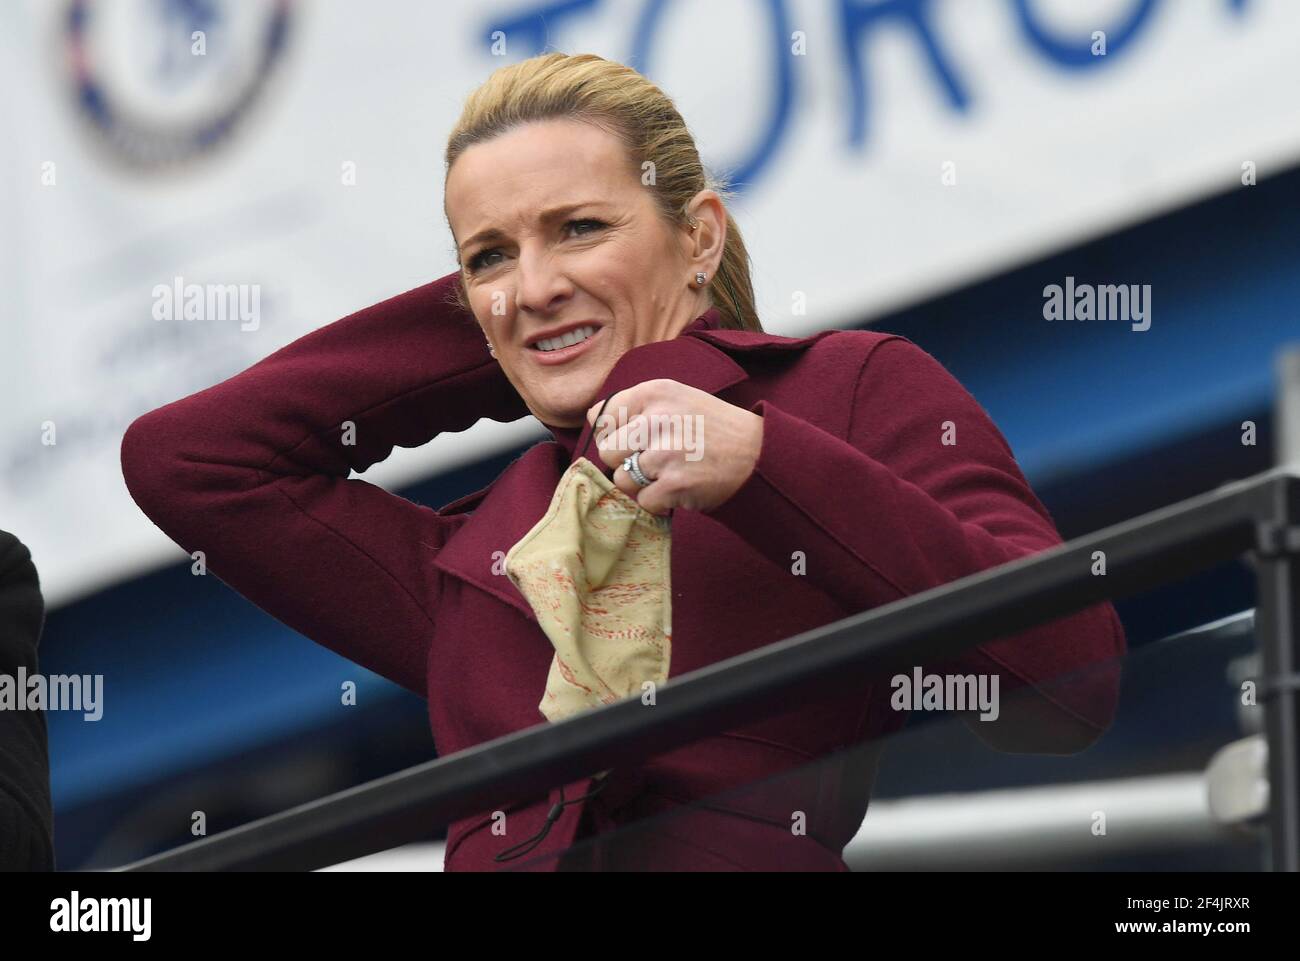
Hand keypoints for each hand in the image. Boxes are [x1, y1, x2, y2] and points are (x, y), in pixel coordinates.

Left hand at [585, 379, 763, 515]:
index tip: (639, 439)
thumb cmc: (714, 429)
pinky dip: (660, 503)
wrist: (759, 456)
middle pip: (608, 452)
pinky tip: (682, 489)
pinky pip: (644, 502)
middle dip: (626, 462)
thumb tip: (594, 418)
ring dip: (643, 485)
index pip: (603, 417)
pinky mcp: (675, 484)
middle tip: (657, 461)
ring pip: (623, 480)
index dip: (617, 434)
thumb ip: (636, 406)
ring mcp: (665, 453)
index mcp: (654, 392)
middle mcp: (657, 418)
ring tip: (673, 474)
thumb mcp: (677, 399)